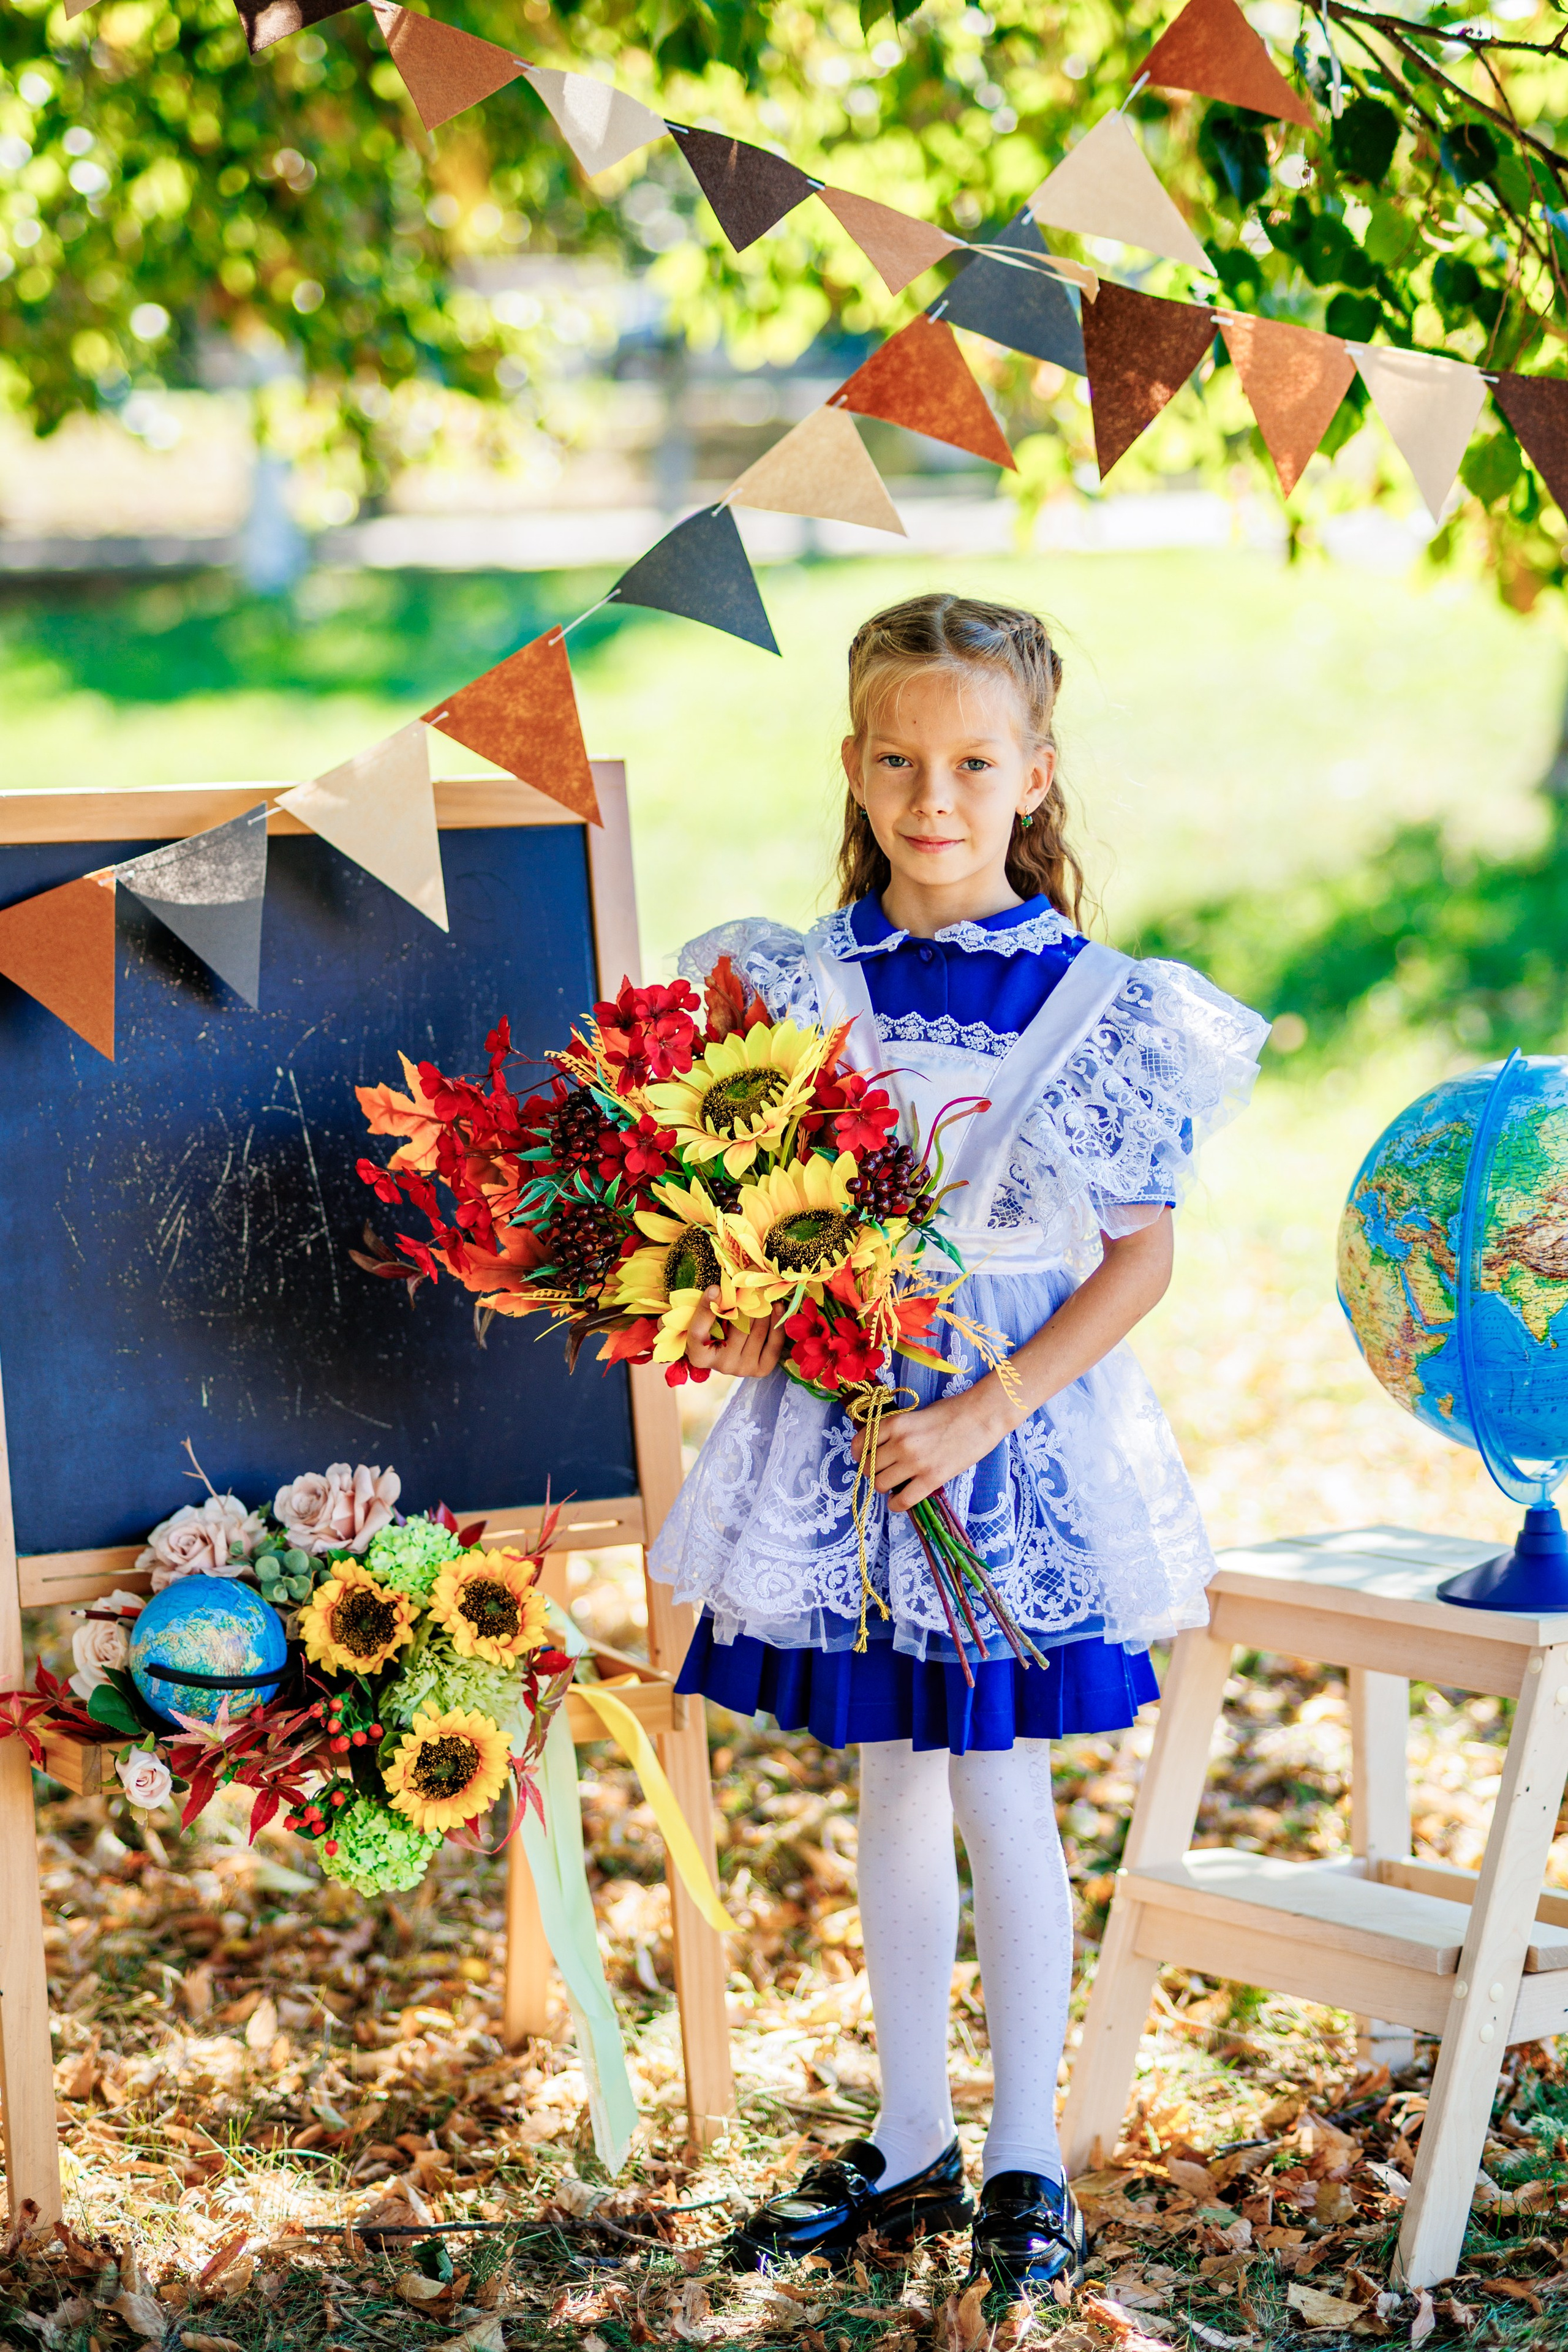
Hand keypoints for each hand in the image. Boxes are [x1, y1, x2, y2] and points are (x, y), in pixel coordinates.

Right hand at [685, 1289, 787, 1378]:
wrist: (727, 1351)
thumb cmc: (712, 1331)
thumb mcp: (704, 1319)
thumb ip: (708, 1306)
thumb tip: (716, 1290)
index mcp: (699, 1356)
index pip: (699, 1331)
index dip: (707, 1308)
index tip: (715, 1288)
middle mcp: (721, 1366)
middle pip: (736, 1329)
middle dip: (746, 1304)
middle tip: (753, 1286)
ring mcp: (742, 1369)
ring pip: (757, 1333)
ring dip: (764, 1311)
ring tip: (766, 1294)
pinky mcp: (760, 1370)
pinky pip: (773, 1345)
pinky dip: (777, 1324)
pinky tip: (778, 1308)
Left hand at [850, 1381, 1015, 1512]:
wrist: (981, 1416)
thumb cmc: (951, 1411)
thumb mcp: (915, 1414)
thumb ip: (896, 1430)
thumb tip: (880, 1447)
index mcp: (895, 1423)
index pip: (860, 1444)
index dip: (859, 1454)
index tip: (863, 1457)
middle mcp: (900, 1443)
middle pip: (868, 1467)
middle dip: (872, 1471)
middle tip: (882, 1471)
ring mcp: (915, 1462)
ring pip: (881, 1484)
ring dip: (884, 1487)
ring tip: (894, 1484)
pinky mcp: (932, 1479)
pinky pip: (903, 1500)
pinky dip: (896, 1504)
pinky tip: (899, 1501)